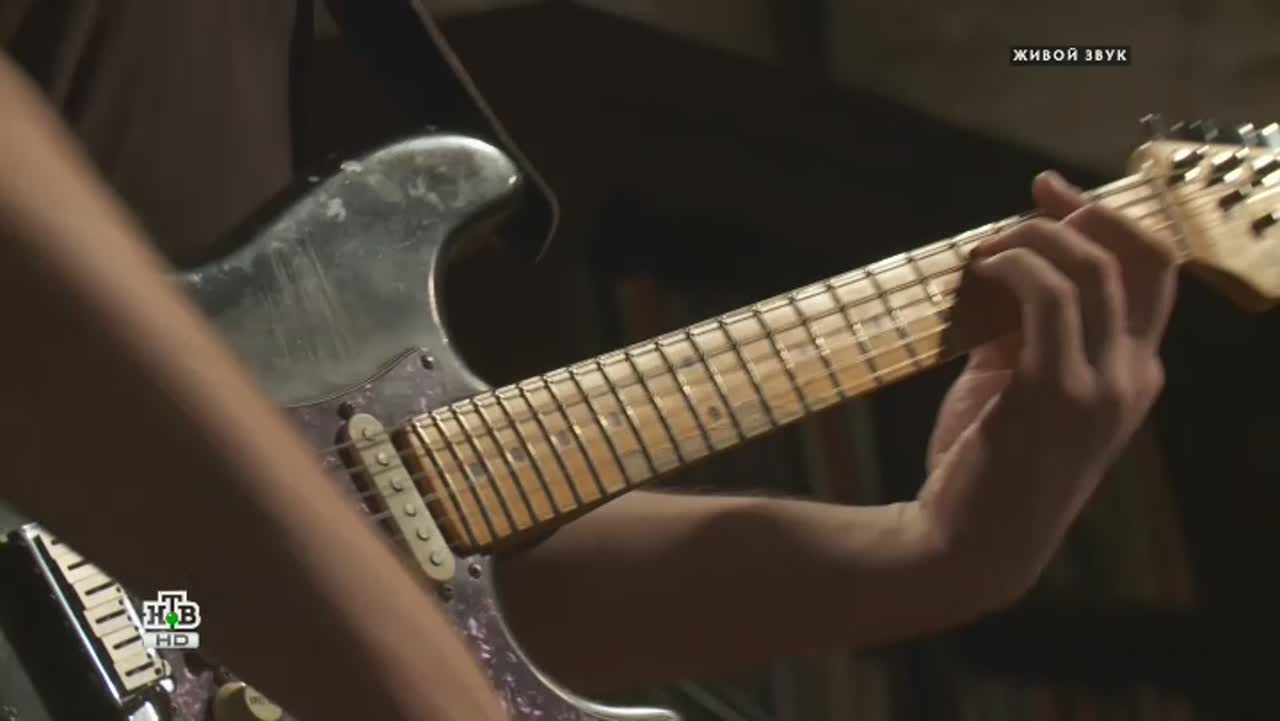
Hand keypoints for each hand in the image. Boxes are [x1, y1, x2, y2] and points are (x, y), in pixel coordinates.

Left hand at [915, 171, 1177, 600]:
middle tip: (1038, 190)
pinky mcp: (1056, 391)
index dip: (1114, 222)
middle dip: (1089, 210)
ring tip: (988, 245)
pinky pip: (1045, 296)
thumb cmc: (987, 469)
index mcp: (1133, 378)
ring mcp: (1102, 386)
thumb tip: (1003, 278)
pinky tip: (981, 266)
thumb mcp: (1014, 392)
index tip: (1060, 193)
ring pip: (1091, 268)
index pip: (1152, 278)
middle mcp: (1134, 379)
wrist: (966, 545)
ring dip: (1036, 237)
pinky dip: (1014, 265)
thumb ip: (1020, 336)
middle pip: (1139, 260)